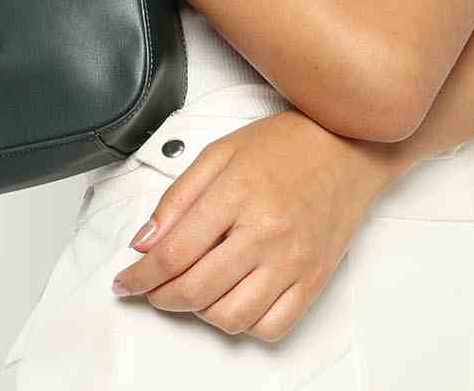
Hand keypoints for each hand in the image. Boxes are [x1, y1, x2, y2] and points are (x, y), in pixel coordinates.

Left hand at [109, 108, 405, 342]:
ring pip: (230, 318)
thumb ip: (178, 197)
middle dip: (160, 297)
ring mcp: (292, 261)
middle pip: (196, 290)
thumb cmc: (286, 145)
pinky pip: (271, 328)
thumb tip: (145, 241)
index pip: (173, 253)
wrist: (348, 147)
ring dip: (199, 313)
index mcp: (237, 195)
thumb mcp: (221, 152)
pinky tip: (233, 301)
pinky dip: (244, 325)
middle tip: (150, 289)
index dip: (139, 277)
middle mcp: (266, 233)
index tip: (125, 283)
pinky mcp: (313, 281)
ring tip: (192, 290)